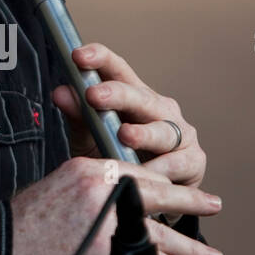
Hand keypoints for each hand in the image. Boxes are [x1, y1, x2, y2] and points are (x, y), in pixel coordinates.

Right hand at [10, 156, 222, 254]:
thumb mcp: (48, 194)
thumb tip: (100, 215)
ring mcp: (104, 218)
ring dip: (190, 246)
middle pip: (157, 193)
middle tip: (212, 204)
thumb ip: (81, 197)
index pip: (136, 173)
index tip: (177, 189)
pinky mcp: (103, 250)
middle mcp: (100, 187)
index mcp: (86, 170)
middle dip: (188, 201)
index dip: (162, 184)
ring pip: (160, 231)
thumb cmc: (12, 232)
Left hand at [51, 43, 209, 222]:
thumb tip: (60, 92)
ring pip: (162, 129)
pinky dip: (160, 169)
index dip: (100, 59)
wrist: (144, 199)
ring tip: (125, 135)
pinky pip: (177, 163)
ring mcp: (180, 133)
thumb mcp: (91, 141)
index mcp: (133, 98)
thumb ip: (79, 117)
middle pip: (140, 97)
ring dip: (143, 133)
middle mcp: (159, 109)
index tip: (78, 55)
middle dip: (117, 94)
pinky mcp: (193, 160)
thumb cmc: (118, 161)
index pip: (117, 70)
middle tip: (93, 95)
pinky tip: (146, 173)